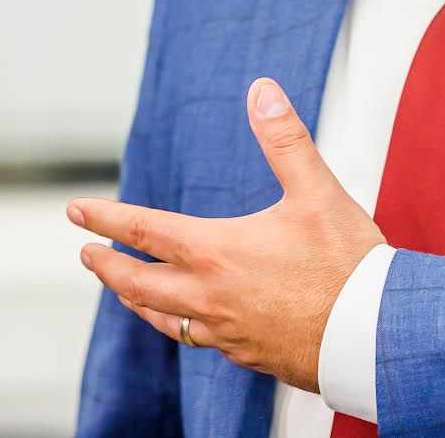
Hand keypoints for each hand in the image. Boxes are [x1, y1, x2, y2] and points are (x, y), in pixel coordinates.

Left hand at [68, 78, 385, 390]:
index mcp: (218, 250)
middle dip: (106, 266)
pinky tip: (185, 321)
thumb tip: (261, 90)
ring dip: (135, 299)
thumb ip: (285, 139)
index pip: (144, 231)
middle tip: (87, 255)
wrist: (371, 332)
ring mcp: (224, 329)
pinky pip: (195, 339)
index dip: (105, 218)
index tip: (74, 212)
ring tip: (123, 291)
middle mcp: (210, 294)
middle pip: (137, 282)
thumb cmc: (347, 262)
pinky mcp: (244, 353)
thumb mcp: (318, 191)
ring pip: (161, 316)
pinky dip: (177, 324)